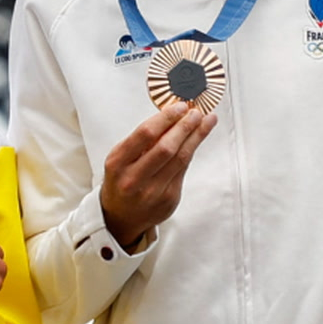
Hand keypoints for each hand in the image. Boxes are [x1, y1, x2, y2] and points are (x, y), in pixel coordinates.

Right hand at [99, 102, 216, 247]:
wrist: (121, 217)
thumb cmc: (121, 180)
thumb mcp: (120, 159)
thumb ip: (142, 141)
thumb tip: (171, 115)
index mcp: (117, 164)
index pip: (145, 134)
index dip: (166, 118)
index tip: (179, 106)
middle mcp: (134, 179)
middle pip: (166, 147)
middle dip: (184, 126)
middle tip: (196, 112)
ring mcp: (153, 192)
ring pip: (180, 158)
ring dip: (196, 136)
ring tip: (205, 121)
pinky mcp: (169, 199)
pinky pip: (184, 170)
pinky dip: (192, 151)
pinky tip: (197, 139)